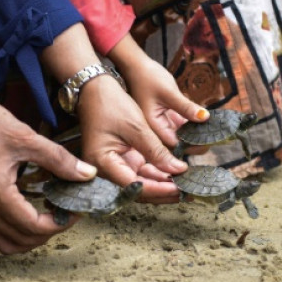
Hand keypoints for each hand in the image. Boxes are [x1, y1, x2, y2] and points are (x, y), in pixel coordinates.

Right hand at [0, 89, 96, 252]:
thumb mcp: (26, 138)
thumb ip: (59, 159)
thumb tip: (87, 174)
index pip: (33, 227)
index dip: (59, 224)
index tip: (74, 211)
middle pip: (21, 241)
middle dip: (48, 232)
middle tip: (65, 212)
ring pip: (6, 242)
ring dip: (30, 236)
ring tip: (48, 214)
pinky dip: (15, 229)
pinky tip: (29, 208)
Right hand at [76, 76, 188, 203]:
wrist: (95, 89)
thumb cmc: (110, 104)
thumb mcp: (137, 127)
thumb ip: (157, 151)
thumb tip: (178, 170)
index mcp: (102, 162)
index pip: (133, 185)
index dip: (157, 189)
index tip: (178, 188)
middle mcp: (104, 169)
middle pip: (137, 190)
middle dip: (162, 192)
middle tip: (185, 191)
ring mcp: (113, 165)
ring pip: (140, 184)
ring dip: (161, 185)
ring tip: (184, 185)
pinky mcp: (121, 160)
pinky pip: (140, 173)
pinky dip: (157, 174)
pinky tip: (174, 175)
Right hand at [108, 35, 208, 146]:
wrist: (137, 66)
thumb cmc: (148, 77)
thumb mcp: (169, 92)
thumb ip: (186, 107)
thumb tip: (204, 117)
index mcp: (151, 127)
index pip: (173, 144)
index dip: (191, 145)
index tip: (209, 141)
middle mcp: (155, 129)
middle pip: (178, 143)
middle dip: (195, 141)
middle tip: (214, 136)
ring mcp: (161, 123)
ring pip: (180, 134)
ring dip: (195, 132)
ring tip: (212, 130)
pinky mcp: (166, 116)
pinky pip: (180, 125)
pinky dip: (191, 123)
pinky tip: (203, 120)